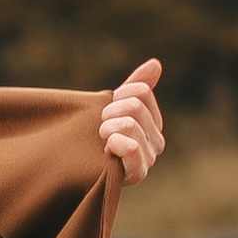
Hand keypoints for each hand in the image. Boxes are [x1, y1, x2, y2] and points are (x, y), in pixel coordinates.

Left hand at [100, 58, 164, 180]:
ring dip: (107, 130)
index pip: (141, 91)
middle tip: (101, 128)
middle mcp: (158, 141)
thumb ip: (136, 85)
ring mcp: (149, 158)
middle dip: (109, 114)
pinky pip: (130, 147)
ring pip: (129, 124)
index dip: (117, 96)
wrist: (79, 168)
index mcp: (155, 122)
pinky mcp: (137, 173)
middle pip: (134, 106)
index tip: (107, 111)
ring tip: (103, 141)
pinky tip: (107, 151)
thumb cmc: (97, 135)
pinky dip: (114, 144)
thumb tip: (155, 63)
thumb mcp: (114, 106)